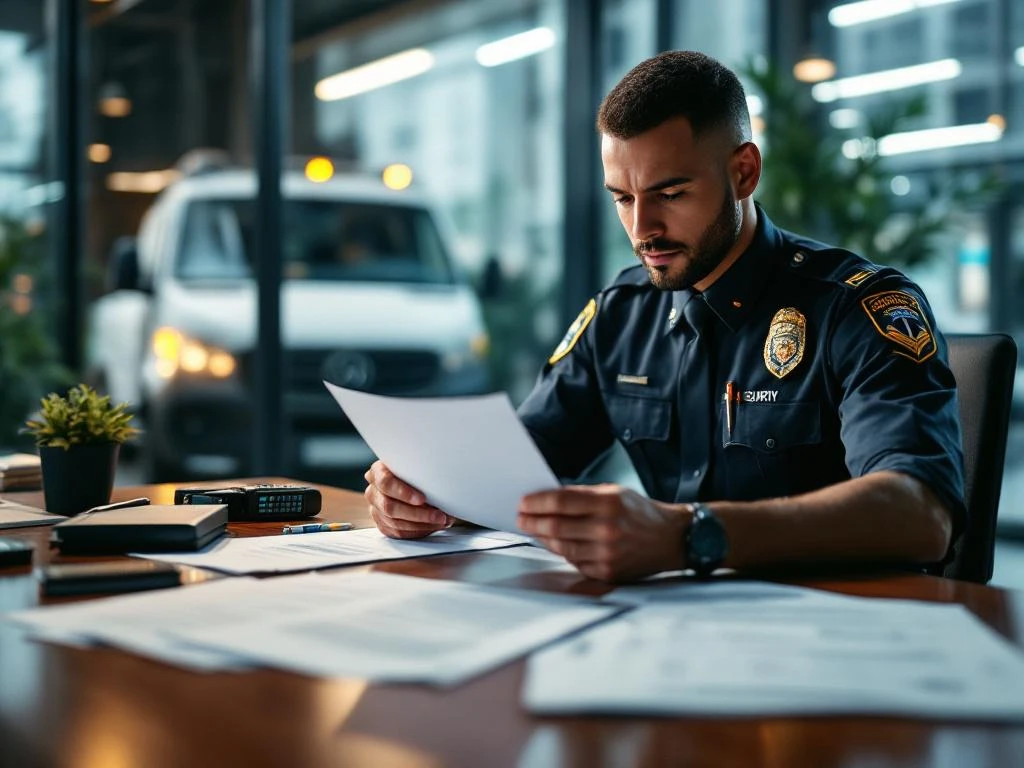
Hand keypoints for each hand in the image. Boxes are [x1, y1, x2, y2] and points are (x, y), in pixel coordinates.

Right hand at [364, 461, 454, 538]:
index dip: (403, 492)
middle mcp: (373, 491)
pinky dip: (418, 532)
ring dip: (422, 525)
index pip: (386, 482)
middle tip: (438, 515)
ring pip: (395, 523)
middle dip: (418, 514)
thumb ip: (419, 472)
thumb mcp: (413, 466)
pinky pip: (398, 533)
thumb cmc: (411, 472)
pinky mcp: (382, 524)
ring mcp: (375, 509)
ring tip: (441, 521)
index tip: (422, 499)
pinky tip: (431, 526)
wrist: (405, 482)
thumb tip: (441, 485)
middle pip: (390, 507)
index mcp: (377, 472)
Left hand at [517, 484, 687, 581]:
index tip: (523, 503)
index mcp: (608, 503)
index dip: (537, 502)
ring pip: (561, 547)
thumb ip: (582, 496)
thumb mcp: (614, 492)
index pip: (561, 501)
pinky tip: (556, 544)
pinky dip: (562, 552)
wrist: (671, 539)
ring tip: (535, 530)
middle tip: (521, 518)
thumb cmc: (641, 513)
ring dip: (543, 538)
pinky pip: (575, 562)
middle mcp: (607, 529)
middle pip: (556, 526)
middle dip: (532, 521)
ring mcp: (607, 553)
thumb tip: (547, 500)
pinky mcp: (607, 572)